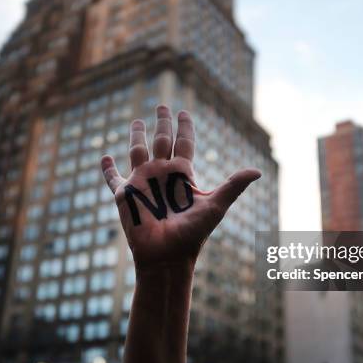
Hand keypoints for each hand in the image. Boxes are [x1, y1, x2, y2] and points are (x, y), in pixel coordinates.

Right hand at [100, 105, 260, 270]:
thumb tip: (258, 171)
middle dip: (162, 123)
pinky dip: (107, 169)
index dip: (184, 127)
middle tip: (162, 105)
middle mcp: (162, 174)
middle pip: (162, 140)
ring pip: (137, 152)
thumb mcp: (215, 206)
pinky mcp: (124, 195)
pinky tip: (104, 157)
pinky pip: (112, 178)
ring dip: (137, 136)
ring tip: (137, 121)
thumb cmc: (192, 234)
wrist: (167, 257)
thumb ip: (234, 186)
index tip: (184, 112)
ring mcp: (142, 183)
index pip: (184, 143)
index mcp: (182, 175)